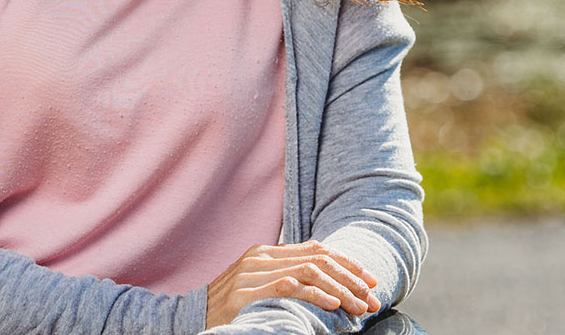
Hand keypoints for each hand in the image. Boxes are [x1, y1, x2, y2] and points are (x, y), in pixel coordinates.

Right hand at [206, 240, 380, 327]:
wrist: (191, 315)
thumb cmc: (229, 307)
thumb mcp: (258, 286)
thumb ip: (285, 278)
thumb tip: (326, 284)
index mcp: (267, 253)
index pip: (315, 249)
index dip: (346, 262)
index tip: (370, 279)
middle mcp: (262, 257)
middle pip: (317, 258)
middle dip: (351, 278)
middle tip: (373, 298)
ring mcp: (253, 273)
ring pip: (309, 271)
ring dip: (340, 289)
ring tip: (360, 306)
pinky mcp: (247, 292)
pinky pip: (289, 287)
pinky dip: (315, 294)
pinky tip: (332, 304)